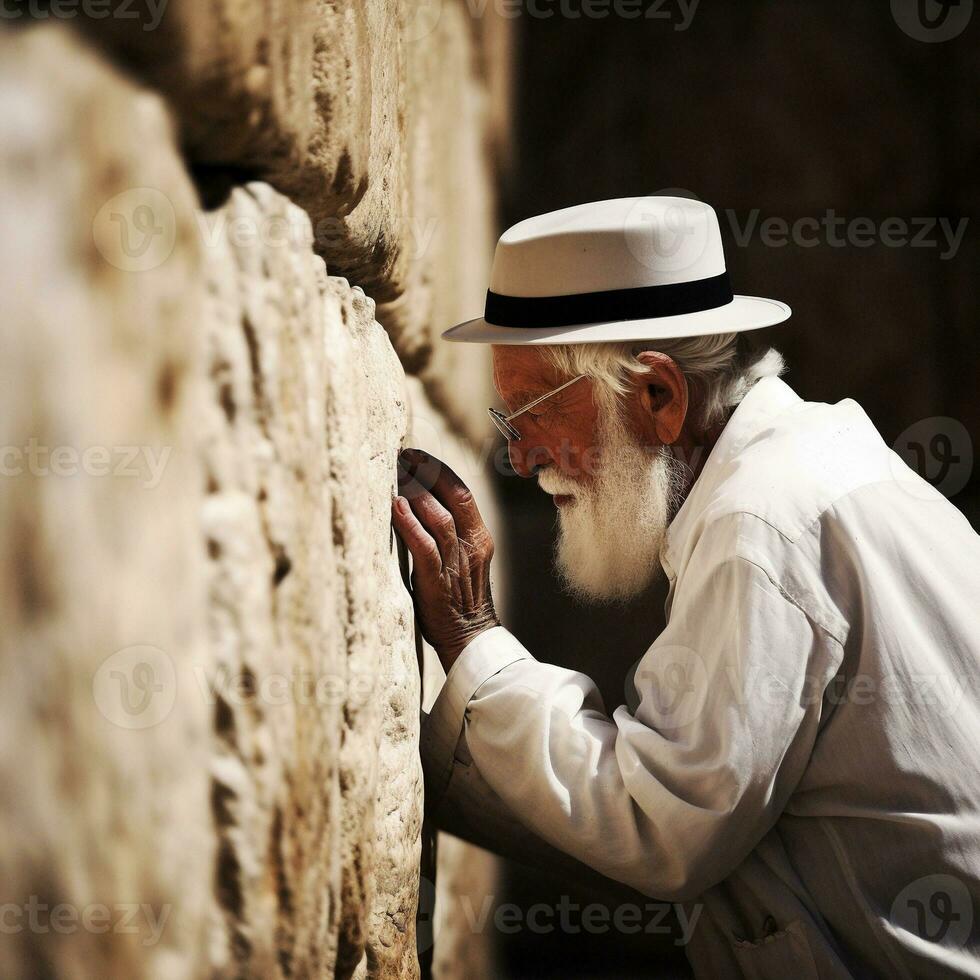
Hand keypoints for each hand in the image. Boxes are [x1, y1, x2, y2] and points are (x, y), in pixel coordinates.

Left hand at [392, 448, 499, 670]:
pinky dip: (411, 525)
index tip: (415, 454)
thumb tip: (415, 502)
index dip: (438, 470)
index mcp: (479, 537)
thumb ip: (444, 533)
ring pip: (440, 518)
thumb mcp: (459, 558)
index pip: (462, 492)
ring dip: (416, 493)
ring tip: (395, 474)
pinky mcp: (438, 581)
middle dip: (427, 472)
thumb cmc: (457, 598)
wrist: (470, 638)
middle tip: (402, 455)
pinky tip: (396, 507)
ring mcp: (457, 563)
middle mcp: (472, 545)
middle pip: (454, 496)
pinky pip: (426, 547)